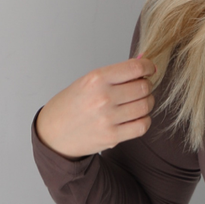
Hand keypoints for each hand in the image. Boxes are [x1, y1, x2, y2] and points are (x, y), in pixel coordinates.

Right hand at [35, 57, 156, 158]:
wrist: (54, 133)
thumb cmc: (71, 105)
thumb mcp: (87, 82)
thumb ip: (114, 75)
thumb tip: (142, 67)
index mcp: (96, 79)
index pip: (134, 68)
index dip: (148, 67)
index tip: (150, 69)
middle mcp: (103, 98)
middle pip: (143, 87)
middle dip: (147, 85)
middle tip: (142, 87)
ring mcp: (108, 119)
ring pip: (145, 106)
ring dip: (148, 102)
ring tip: (140, 102)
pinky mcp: (113, 137)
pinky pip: (142, 126)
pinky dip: (144, 120)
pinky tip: (137, 117)